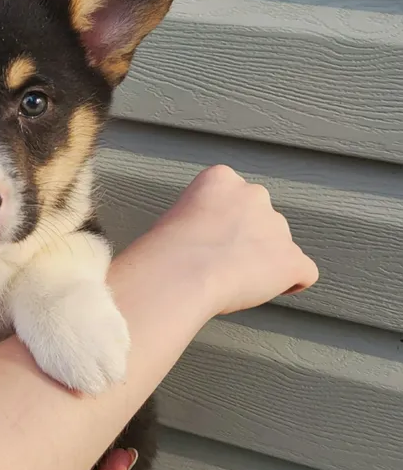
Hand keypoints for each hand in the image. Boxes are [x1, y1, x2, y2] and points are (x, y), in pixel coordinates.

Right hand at [124, 165, 318, 317]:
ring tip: (234, 280)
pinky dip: (289, 283)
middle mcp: (255, 194)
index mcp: (222, 178)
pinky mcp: (292, 259)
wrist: (181, 271)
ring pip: (280, 246)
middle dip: (249, 239)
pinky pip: (303, 273)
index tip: (209, 241)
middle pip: (262, 219)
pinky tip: (266, 291)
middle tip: (221, 262)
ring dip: (265, 260)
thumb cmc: (167, 251)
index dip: (224, 224)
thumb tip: (211, 242)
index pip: (235, 198)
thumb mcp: (177, 215)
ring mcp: (277, 226)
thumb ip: (204, 218)